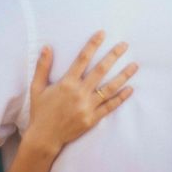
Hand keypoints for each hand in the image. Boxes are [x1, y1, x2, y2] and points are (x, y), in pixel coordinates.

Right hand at [25, 31, 136, 156]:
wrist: (44, 137)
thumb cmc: (40, 111)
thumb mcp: (37, 88)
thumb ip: (42, 67)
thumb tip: (46, 47)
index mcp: (66, 83)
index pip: (82, 59)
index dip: (92, 45)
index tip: (102, 34)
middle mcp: (79, 93)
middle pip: (100, 70)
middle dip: (113, 56)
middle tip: (124, 45)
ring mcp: (87, 107)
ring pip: (110, 88)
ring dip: (123, 76)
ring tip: (134, 65)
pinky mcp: (92, 119)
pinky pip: (110, 107)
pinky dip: (121, 98)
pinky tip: (130, 89)